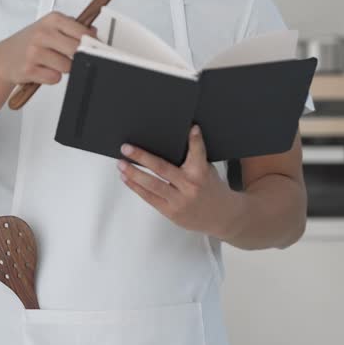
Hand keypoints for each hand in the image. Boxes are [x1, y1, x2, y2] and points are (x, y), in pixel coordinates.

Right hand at [0, 11, 95, 86]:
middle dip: (77, 57)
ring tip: (50, 63)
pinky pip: (54, 78)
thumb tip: (94, 32)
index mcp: (52, 20)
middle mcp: (43, 33)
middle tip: (69, 57)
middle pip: (77, 50)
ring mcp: (35, 51)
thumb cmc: (28, 42)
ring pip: (67, 66)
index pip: (82, 32)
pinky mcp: (29, 69)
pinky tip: (42, 70)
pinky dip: (51, 78)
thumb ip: (72, 28)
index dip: (91, 43)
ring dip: (62, 68)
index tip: (93, 48)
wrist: (2, 58)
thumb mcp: (49, 27)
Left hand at [118, 126, 243, 238]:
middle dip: (142, 157)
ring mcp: (179, 200)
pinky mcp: (171, 212)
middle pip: (162, 168)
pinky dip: (136, 187)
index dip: (195, 139)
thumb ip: (193, 157)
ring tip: (121, 164)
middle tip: (126, 148)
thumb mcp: (207, 170)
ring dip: (133, 173)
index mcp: (201, 172)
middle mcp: (190, 186)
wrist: (222, 216)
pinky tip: (127, 179)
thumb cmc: (211, 189)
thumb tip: (177, 139)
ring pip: (152, 185)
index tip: (191, 128)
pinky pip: (150, 198)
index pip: (197, 152)